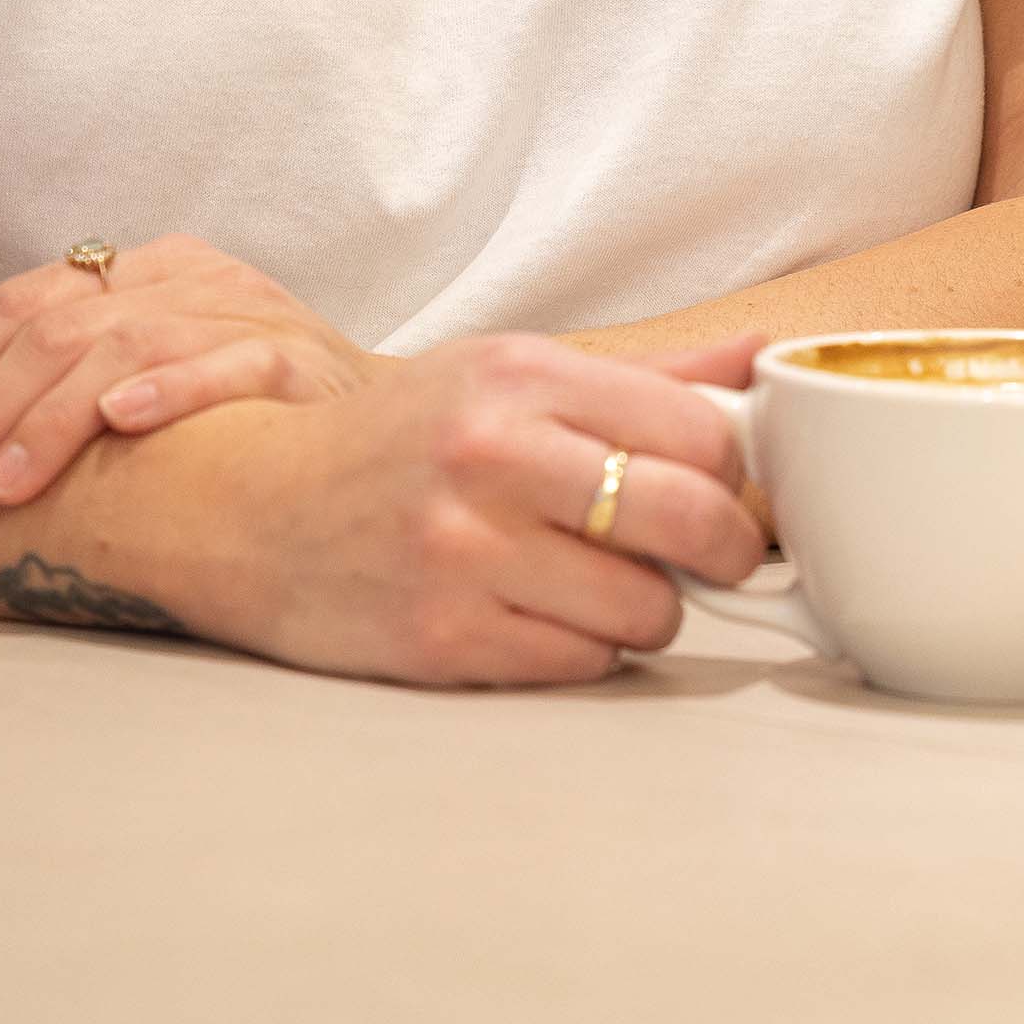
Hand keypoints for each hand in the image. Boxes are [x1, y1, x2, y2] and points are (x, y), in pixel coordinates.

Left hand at [0, 235, 376, 518]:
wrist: (385, 431)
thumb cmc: (252, 405)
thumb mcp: (149, 356)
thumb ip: (63, 329)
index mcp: (151, 268)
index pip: (28, 300)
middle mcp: (196, 278)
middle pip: (62, 328)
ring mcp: (253, 312)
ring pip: (128, 345)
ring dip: (52, 420)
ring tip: (2, 486)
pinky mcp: (305, 361)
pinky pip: (232, 364)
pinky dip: (172, 389)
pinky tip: (122, 422)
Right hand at [185, 334, 767, 687]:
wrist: (256, 508)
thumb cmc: (402, 439)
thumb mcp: (508, 373)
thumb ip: (646, 373)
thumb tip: (766, 359)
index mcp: (519, 374)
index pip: (701, 429)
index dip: (731, 469)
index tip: (715, 485)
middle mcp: (492, 454)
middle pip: (693, 519)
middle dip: (726, 549)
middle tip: (709, 553)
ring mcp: (466, 551)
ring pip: (648, 609)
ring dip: (644, 608)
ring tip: (594, 581)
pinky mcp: (444, 638)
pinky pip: (584, 665)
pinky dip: (584, 650)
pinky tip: (540, 614)